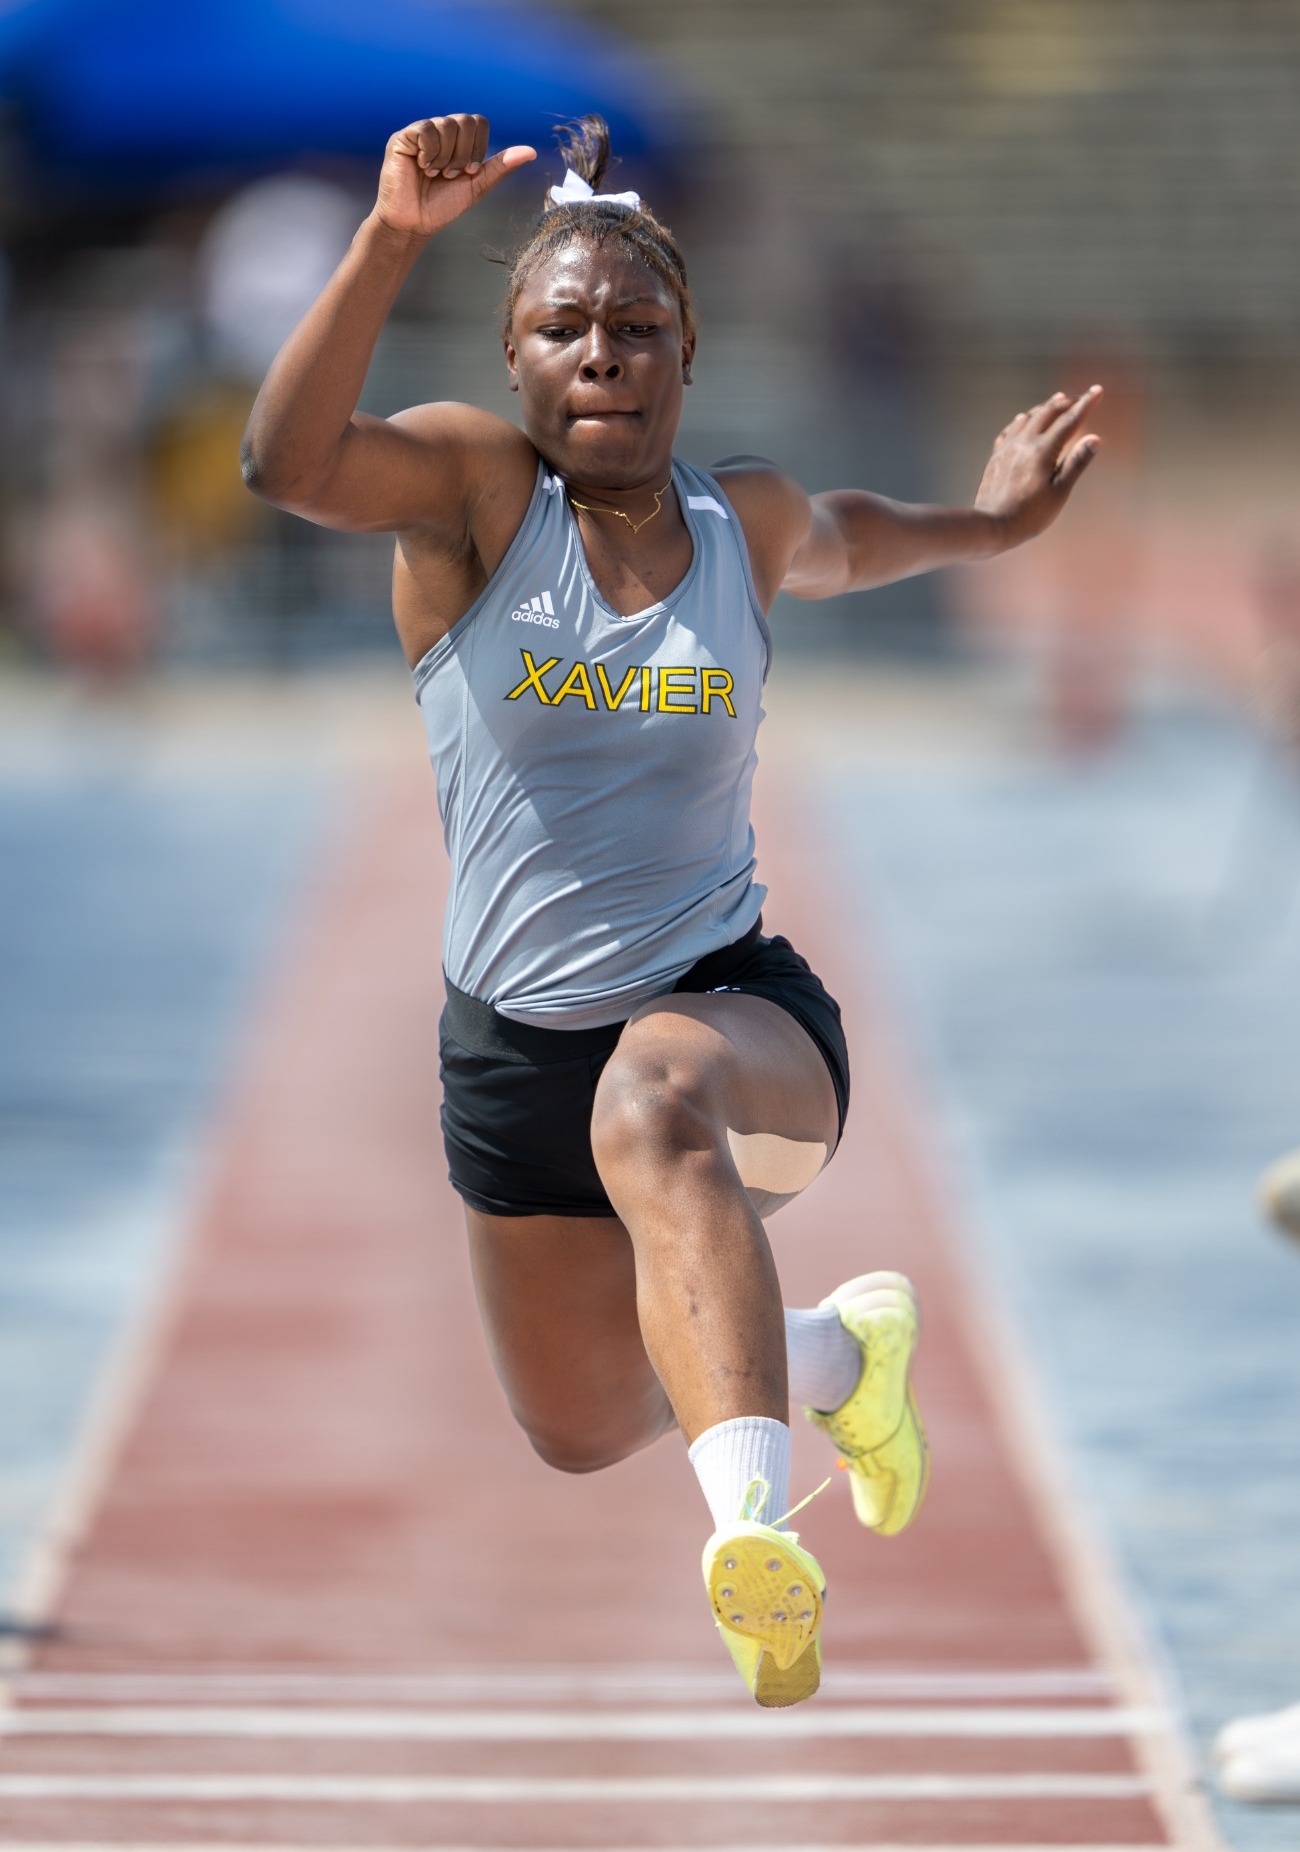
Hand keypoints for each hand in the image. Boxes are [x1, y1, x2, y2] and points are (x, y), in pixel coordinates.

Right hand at [373, 114, 535, 241]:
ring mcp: (422, 133)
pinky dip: (430, 152)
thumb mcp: (477, 186)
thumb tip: (532, 151)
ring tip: (436, 174)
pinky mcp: (403, 138)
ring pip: (447, 124)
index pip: (478, 122)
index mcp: (459, 140)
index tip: (469, 172)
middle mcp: (441, 131)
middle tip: (451, 176)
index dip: (478, 147)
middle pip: (465, 120)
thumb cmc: (443, 205)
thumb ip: (501, 167)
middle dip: (464, 154)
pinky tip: (422, 167)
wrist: (415, 222)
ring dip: (446, 157)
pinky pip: (425, 129)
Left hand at [975, 386, 1101, 547]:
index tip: (1098, 390)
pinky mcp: (997, 456)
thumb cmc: (1030, 514)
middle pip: (1048, 413)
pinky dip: (1022, 421)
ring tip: (1055, 402)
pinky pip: (1011, 430)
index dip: (1086, 404)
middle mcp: (1025, 443)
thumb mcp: (1059, 492)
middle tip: (1079, 399)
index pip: (1070, 420)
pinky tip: (1023, 421)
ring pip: (1028, 417)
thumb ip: (1076, 463)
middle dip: (1066, 403)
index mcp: (1043, 450)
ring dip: (1045, 408)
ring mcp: (1008, 448)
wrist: (992, 525)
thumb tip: (1095, 438)